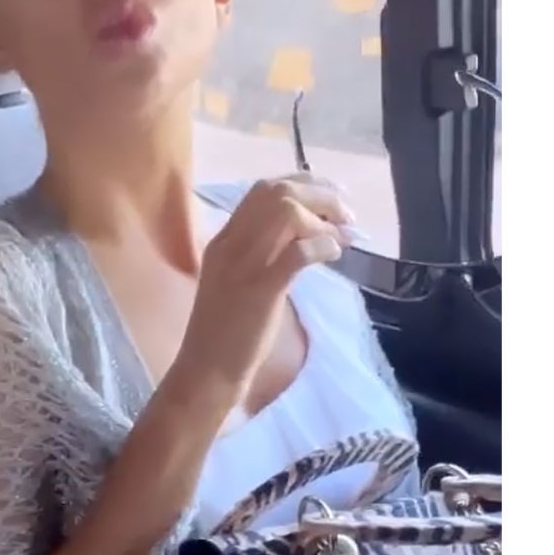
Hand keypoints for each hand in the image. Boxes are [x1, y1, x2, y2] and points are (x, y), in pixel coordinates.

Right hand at [171, 179, 350, 406]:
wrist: (207, 369)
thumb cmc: (225, 331)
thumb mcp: (236, 281)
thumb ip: (261, 255)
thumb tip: (306, 238)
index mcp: (224, 240)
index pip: (262, 191)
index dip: (303, 185)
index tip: (330, 198)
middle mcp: (231, 244)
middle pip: (278, 192)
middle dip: (320, 194)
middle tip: (346, 213)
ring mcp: (245, 265)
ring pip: (286, 213)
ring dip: (324, 217)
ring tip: (343, 234)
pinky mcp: (262, 289)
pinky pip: (297, 252)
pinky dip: (322, 245)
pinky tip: (334, 254)